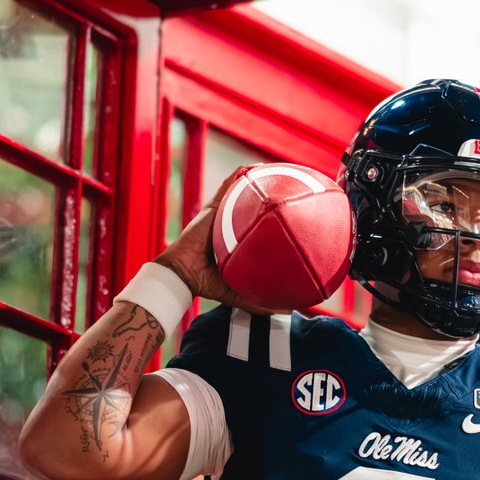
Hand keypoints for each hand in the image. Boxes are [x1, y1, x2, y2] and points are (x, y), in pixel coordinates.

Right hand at [154, 169, 289, 313]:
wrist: (182, 274)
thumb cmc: (206, 283)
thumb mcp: (238, 293)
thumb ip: (260, 302)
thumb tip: (288, 311)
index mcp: (237, 242)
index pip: (258, 227)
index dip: (275, 220)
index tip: (296, 214)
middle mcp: (230, 225)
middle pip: (252, 205)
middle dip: (270, 195)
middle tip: (291, 189)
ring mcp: (221, 214)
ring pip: (241, 191)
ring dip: (258, 180)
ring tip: (278, 171)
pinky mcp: (212, 207)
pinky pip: (227, 186)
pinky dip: (240, 175)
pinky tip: (254, 167)